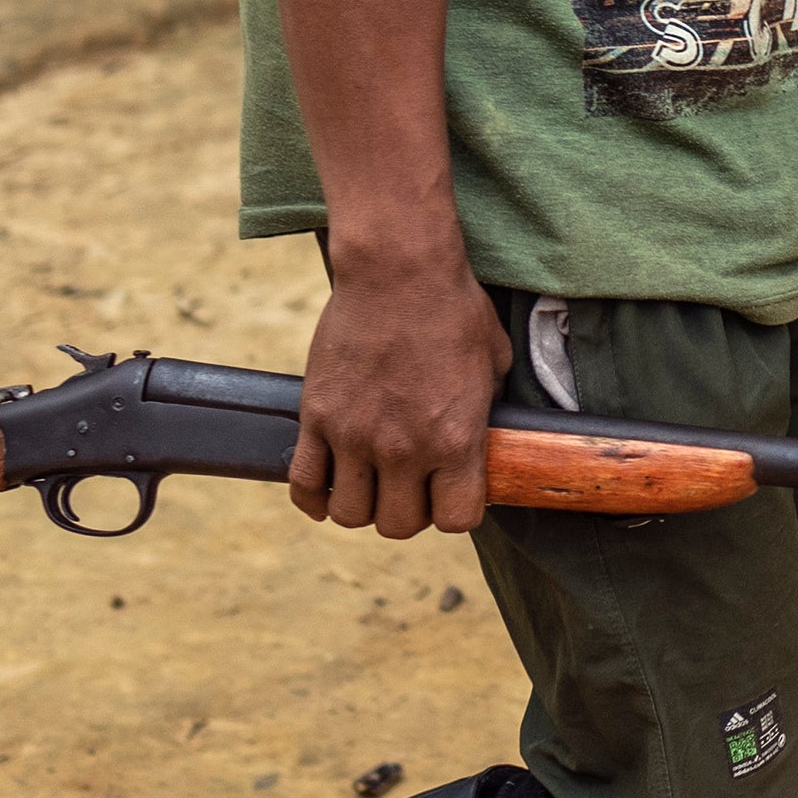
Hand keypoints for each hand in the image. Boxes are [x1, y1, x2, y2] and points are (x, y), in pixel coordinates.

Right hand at [292, 241, 506, 540]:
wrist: (399, 271)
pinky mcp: (317, 417)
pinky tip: (328, 486)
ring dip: (361, 506)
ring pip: (350, 514)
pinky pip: (304, 484)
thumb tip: (484, 435)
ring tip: (369, 483)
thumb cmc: (453, 310)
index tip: (449, 491)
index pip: (456, 520)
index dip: (454, 510)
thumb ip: (485, 411)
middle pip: (398, 525)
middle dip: (407, 512)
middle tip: (408, 486)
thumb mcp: (494, 364)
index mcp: (456, 440)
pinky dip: (313, 498)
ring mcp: (355, 436)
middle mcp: (404, 448)